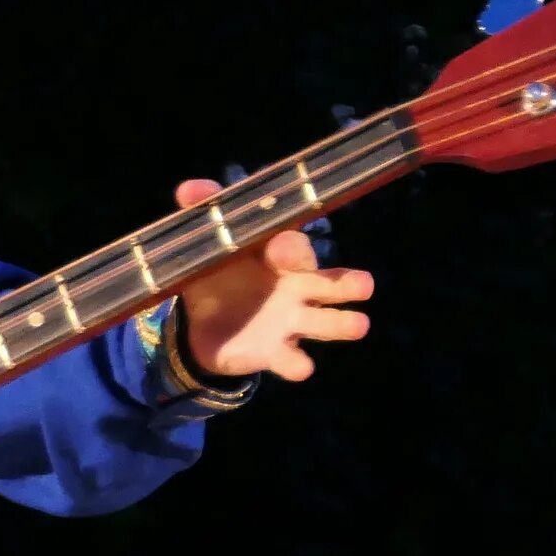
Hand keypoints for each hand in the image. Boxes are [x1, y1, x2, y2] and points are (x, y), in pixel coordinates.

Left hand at [168, 177, 375, 381]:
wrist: (200, 324)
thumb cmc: (220, 274)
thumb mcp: (211, 244)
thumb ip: (205, 215)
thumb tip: (190, 189)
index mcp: (282, 257)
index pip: (296, 248)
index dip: (290, 249)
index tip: (279, 249)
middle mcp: (298, 288)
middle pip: (331, 284)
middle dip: (348, 284)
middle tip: (365, 285)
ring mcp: (292, 322)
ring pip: (327, 323)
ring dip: (342, 324)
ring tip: (359, 325)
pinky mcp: (276, 353)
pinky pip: (293, 361)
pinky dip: (297, 363)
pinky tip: (301, 366)